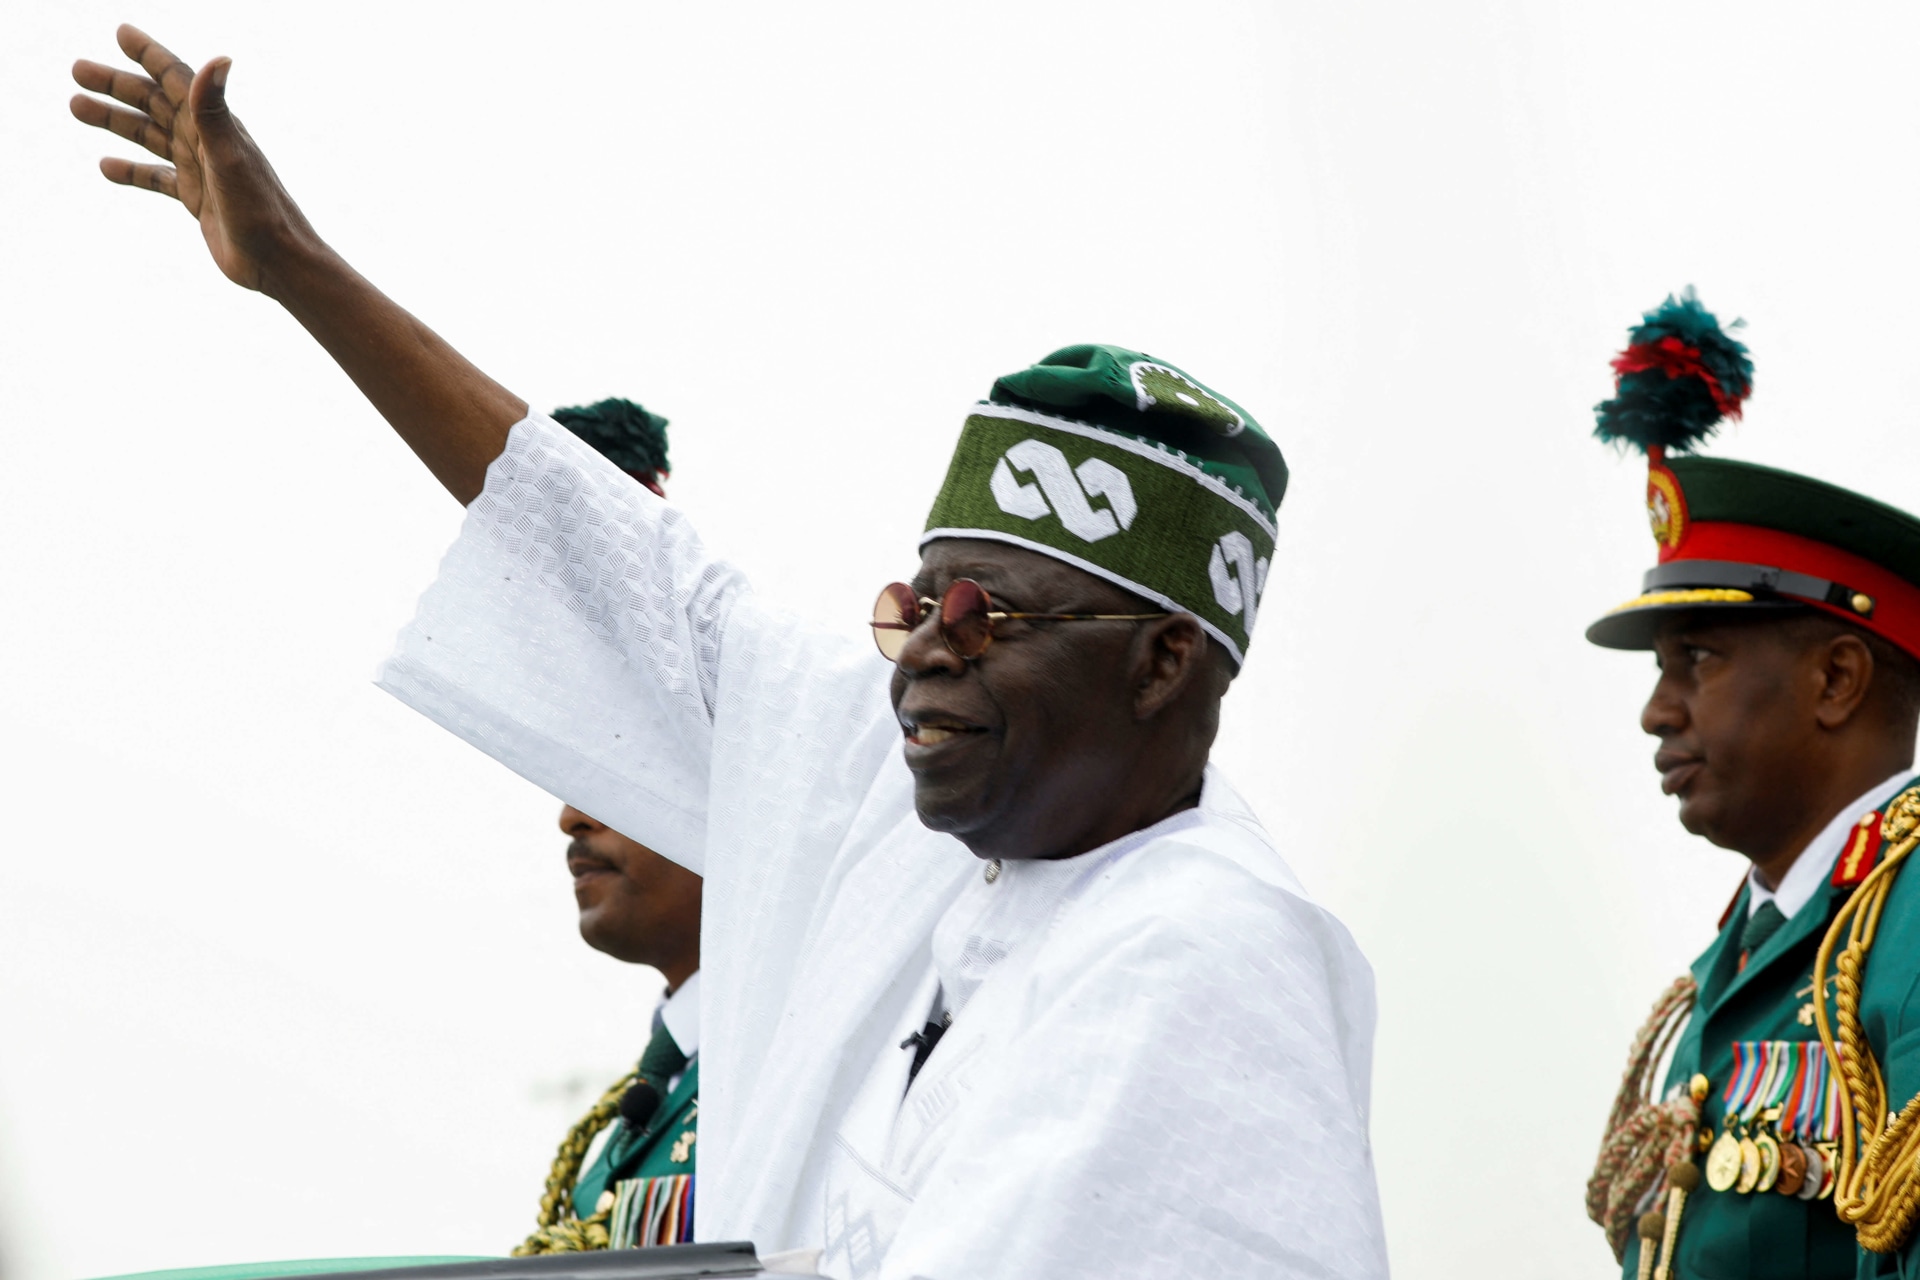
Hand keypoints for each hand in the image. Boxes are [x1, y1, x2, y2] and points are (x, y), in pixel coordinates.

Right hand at [71, 24, 318, 292]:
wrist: (277, 262)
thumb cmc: (260, 210)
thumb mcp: (230, 155)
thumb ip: (215, 109)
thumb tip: (220, 58)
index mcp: (215, 126)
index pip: (177, 79)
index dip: (150, 54)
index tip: (121, 32)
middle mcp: (207, 142)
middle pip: (154, 103)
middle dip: (117, 85)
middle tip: (77, 69)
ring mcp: (201, 170)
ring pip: (150, 136)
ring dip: (115, 121)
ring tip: (77, 106)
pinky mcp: (197, 199)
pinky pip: (157, 178)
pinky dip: (132, 170)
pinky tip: (106, 166)